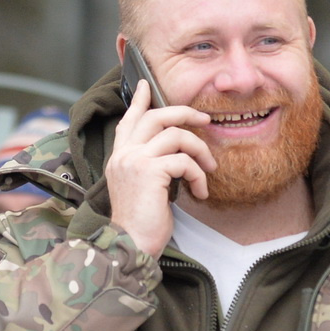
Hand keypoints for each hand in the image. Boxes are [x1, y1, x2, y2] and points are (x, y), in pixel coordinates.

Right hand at [105, 79, 214, 257]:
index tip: (147, 85)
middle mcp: (124, 154)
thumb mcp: (142, 188)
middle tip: (205, 120)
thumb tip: (174, 156)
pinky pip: (184, 161)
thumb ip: (150, 167)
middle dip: (185, 114)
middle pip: (156, 116)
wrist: (130, 245)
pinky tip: (200, 192)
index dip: (140, 101)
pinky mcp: (150, 171)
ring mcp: (135, 160)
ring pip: (176, 136)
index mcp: (119, 157)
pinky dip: (199, 175)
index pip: (129, 120)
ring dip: (200, 151)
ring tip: (209, 168)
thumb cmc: (141, 223)